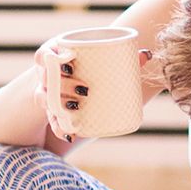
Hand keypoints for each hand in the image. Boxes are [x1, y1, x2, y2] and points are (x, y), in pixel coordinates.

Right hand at [30, 42, 154, 142]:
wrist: (81, 78)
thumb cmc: (93, 64)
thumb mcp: (104, 59)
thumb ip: (124, 56)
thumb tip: (147, 55)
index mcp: (55, 56)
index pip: (43, 55)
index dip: (49, 58)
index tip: (68, 61)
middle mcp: (47, 75)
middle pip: (46, 79)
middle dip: (63, 85)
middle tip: (84, 89)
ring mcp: (48, 94)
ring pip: (45, 99)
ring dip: (59, 105)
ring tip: (77, 108)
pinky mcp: (54, 111)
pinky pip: (52, 121)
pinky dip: (60, 128)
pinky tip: (70, 134)